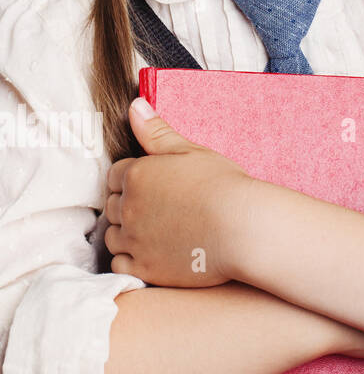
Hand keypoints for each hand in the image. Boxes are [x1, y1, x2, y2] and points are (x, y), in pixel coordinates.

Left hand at [104, 97, 253, 288]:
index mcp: (137, 175)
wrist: (241, 226)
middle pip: (112, 206)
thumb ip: (157, 130)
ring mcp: (134, 240)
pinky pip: (120, 265)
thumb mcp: (191, 150)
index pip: (115, 175)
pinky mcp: (144, 267)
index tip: (154, 184)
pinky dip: (131, 259)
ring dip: (127, 232)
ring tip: (157, 229)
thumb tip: (134, 106)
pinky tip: (153, 252)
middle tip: (159, 206)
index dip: (134, 178)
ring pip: (113, 236)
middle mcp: (128, 207)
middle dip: (129, 204)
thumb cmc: (222, 185)